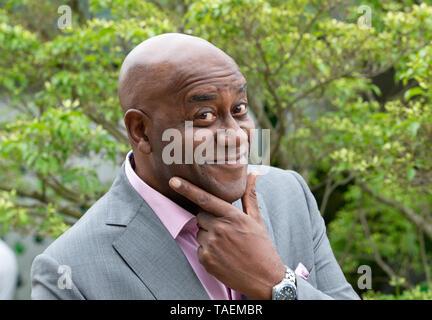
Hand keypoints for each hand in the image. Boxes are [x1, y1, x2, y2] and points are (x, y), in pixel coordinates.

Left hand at [169, 172, 285, 299]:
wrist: (264, 278)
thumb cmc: (261, 246)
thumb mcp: (256, 219)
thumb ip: (249, 195)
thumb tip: (253, 173)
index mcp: (232, 216)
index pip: (205, 199)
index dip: (187, 189)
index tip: (173, 181)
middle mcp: (220, 229)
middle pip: (201, 216)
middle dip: (209, 219)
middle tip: (226, 229)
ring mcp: (212, 246)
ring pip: (200, 232)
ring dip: (209, 235)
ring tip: (227, 244)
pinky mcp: (206, 260)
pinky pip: (199, 248)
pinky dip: (208, 250)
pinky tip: (223, 255)